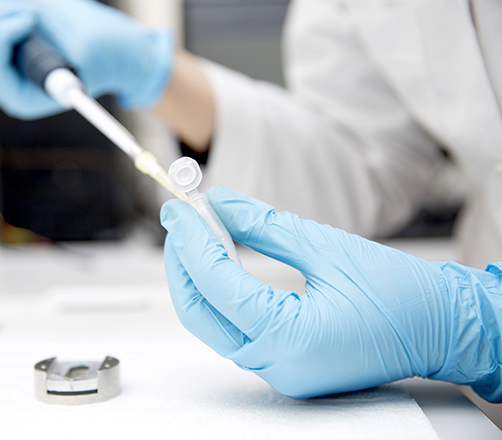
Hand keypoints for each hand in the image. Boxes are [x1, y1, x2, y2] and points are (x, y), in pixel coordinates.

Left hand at [0, 0, 173, 118]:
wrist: (110, 46)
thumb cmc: (106, 55)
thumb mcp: (90, 50)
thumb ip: (53, 41)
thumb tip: (24, 19)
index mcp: (21, 95)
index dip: (2, 30)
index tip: (31, 15)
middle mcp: (0, 79)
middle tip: (31, 7)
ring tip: (28, 5)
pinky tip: (9, 3)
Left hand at [161, 186, 501, 400]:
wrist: (443, 328)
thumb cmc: (402, 293)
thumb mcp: (327, 247)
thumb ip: (264, 226)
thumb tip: (221, 204)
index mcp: (289, 339)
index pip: (216, 286)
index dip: (191, 242)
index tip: (179, 209)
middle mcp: (277, 364)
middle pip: (200, 313)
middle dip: (183, 263)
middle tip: (180, 221)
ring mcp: (279, 371)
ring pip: (214, 324)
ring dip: (199, 278)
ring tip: (198, 234)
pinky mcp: (284, 364)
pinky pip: (237, 330)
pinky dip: (222, 295)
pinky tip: (220, 263)